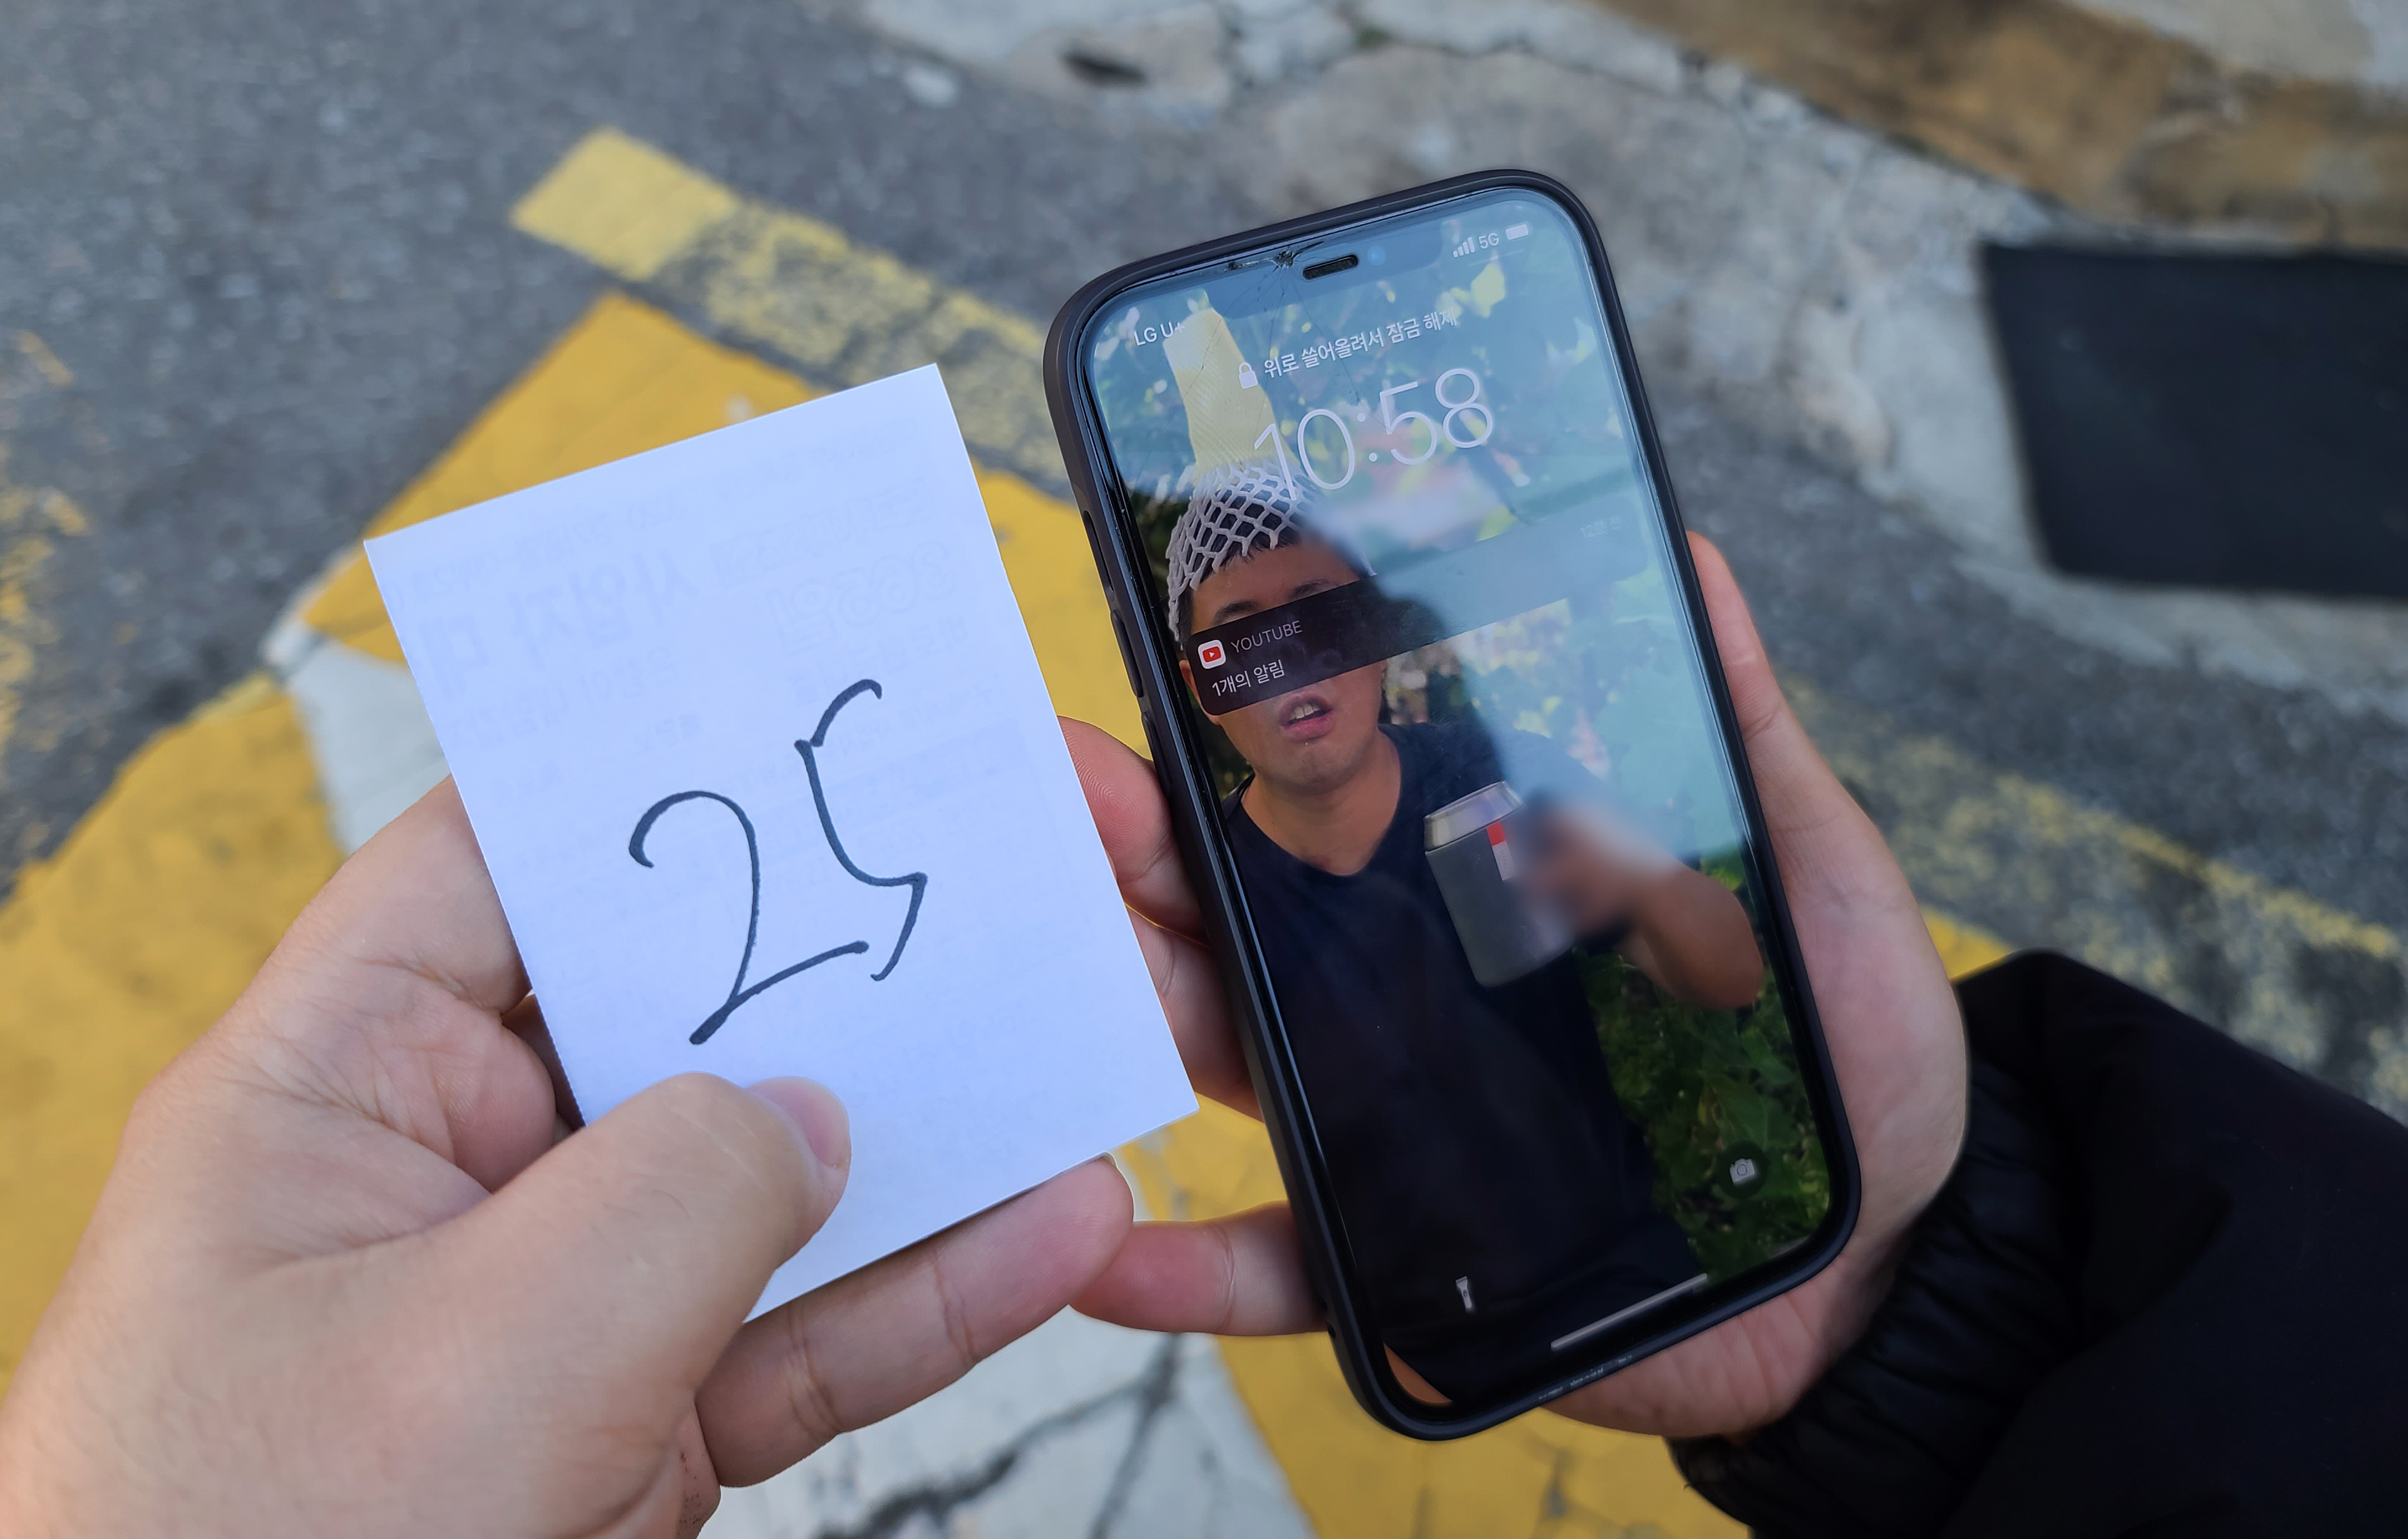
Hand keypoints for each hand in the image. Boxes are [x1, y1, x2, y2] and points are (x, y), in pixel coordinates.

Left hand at [0, 782, 1130, 1537]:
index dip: (667, 779)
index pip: (508, 864)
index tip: (824, 728)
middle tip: (1022, 885)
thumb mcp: (484, 1349)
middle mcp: (445, 1172)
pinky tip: (1055, 1235)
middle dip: (856, 959)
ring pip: (774, 1174)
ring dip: (938, 1129)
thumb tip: (805, 1118)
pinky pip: (804, 1325)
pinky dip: (931, 1288)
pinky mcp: (632, 1421)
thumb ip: (676, 1187)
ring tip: (1090, 1053)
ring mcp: (548, 1305)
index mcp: (335, 1091)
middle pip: (683, 1009)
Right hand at [1061, 533, 1966, 1437]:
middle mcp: (1406, 999)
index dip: (1239, 744)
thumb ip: (1739, 727)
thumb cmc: (1851, 1060)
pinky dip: (1183, 1269)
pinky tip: (1103, 1250)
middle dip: (1137, 853)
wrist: (1898, 1271)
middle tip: (1063, 791)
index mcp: (1474, 895)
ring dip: (1129, 1017)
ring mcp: (1394, 1126)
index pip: (1329, 808)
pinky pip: (1280, 1265)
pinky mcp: (1411, 1261)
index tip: (1167, 667)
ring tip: (1055, 976)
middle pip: (1240, 917)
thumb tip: (1692, 550)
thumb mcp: (1805, 870)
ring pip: (1229, 1060)